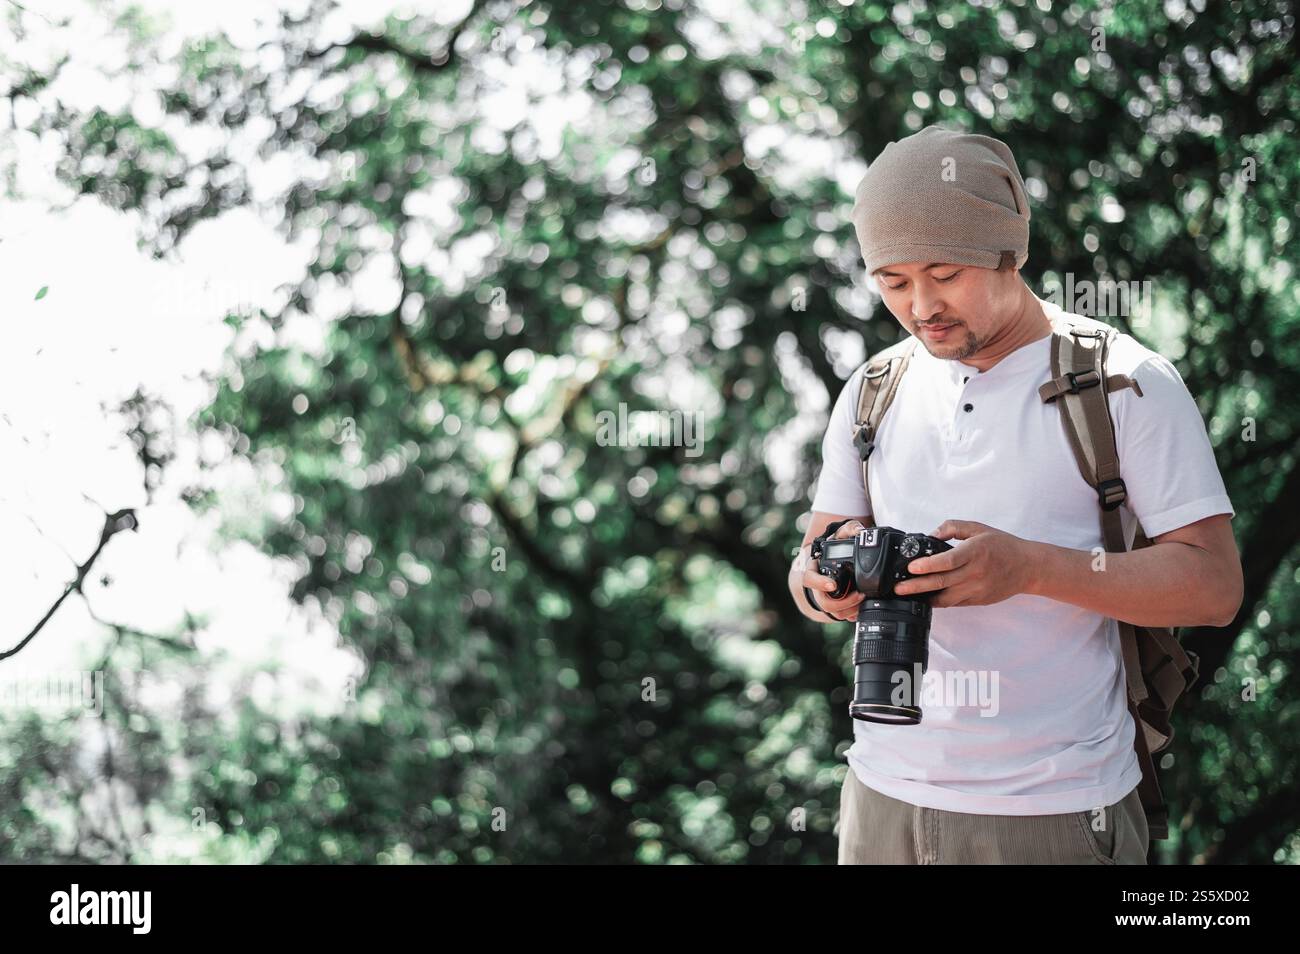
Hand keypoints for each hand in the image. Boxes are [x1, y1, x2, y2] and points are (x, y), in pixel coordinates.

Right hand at [801, 520, 867, 620]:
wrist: (830, 559)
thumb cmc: (833, 547)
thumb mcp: (840, 534)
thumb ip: (850, 529)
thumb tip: (860, 531)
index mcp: (813, 569)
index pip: (809, 579)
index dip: (819, 583)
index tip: (832, 584)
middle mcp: (816, 586)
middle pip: (823, 602)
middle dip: (843, 601)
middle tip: (860, 595)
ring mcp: (824, 598)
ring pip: (833, 612)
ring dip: (849, 609)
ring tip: (863, 600)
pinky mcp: (833, 607)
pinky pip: (840, 616)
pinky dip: (851, 614)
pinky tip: (861, 608)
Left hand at [892, 519, 1035, 607]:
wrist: (1028, 567)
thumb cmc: (1003, 546)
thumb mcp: (979, 528)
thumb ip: (953, 527)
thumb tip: (931, 534)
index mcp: (975, 552)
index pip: (948, 561)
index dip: (928, 566)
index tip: (911, 567)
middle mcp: (976, 573)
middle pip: (942, 583)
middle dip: (917, 586)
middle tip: (898, 588)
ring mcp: (977, 589)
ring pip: (946, 598)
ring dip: (925, 598)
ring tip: (907, 596)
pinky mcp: (978, 600)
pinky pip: (954, 603)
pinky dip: (939, 602)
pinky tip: (926, 598)